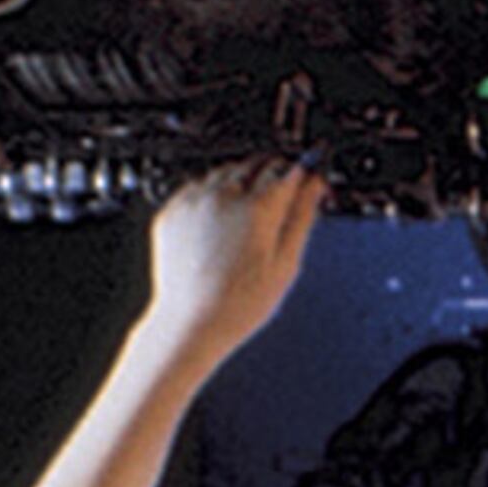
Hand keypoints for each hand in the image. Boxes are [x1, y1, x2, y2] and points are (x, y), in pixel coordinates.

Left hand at [145, 158, 322, 359]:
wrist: (191, 321)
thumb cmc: (239, 303)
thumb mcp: (286, 263)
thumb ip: (302, 216)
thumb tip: (314, 185)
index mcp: (256, 208)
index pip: (287, 171)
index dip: (303, 173)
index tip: (310, 176)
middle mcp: (222, 197)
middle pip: (256, 164)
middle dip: (274, 172)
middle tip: (283, 192)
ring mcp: (193, 202)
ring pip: (225, 171)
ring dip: (243, 179)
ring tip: (252, 208)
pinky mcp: (173, 211)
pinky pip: (197, 186)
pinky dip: (213, 192)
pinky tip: (222, 216)